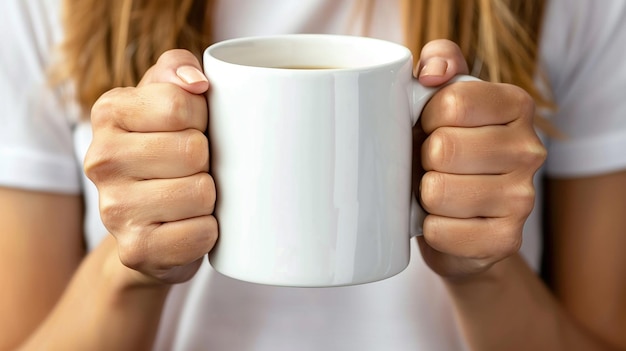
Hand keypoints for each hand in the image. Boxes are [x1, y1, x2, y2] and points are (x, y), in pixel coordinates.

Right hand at [84, 50, 217, 284]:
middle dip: (207, 161)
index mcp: (109, 112)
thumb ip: (178, 69)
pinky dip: (207, 231)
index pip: (179, 104)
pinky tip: (188, 225)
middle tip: (192, 170)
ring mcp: (112, 209)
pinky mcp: (135, 249)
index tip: (193, 129)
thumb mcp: (167, 99)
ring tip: (190, 198)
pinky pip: (201, 233)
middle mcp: (100, 159)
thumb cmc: (168, 152)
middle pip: (192, 149)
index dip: (203, 119)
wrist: (150, 228)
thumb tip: (197, 82)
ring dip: (210, 198)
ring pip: (201, 192)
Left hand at [413, 40, 545, 278]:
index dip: (425, 118)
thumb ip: (439, 62)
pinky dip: (430, 228)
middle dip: (422, 159)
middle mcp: (530, 150)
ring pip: (438, 191)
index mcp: (516, 105)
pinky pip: (440, 231)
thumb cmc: (444, 151)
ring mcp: (523, 199)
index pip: (453, 102)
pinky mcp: (506, 240)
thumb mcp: (439, 98)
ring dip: (424, 195)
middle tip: (431, 165)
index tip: (428, 127)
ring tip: (437, 192)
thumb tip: (433, 72)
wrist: (461, 219)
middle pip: (444, 147)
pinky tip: (444, 221)